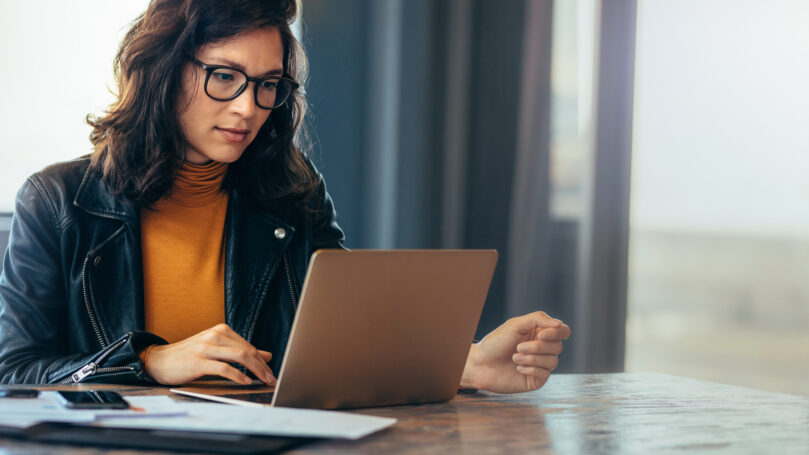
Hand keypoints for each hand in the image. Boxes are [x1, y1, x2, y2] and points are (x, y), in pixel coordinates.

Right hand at [143, 323, 276, 385]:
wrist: (159, 360)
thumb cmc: (189, 356)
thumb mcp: (216, 349)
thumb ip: (239, 351)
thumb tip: (266, 355)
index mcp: (221, 331)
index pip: (249, 346)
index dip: (263, 361)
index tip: (271, 372)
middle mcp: (215, 335)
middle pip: (247, 351)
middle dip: (263, 367)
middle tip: (272, 379)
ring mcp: (206, 347)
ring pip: (240, 357)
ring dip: (256, 371)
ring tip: (263, 381)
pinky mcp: (198, 361)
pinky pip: (224, 368)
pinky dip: (238, 375)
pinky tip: (245, 382)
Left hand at [460, 311, 569, 393]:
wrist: (481, 364)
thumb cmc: (496, 342)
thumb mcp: (516, 324)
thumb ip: (538, 319)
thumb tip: (559, 324)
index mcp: (540, 333)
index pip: (563, 331)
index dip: (556, 333)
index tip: (541, 335)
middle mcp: (543, 349)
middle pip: (558, 346)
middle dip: (537, 347)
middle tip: (518, 347)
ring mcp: (541, 365)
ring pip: (553, 361)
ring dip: (532, 358)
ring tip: (514, 357)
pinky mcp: (536, 380)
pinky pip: (545, 374)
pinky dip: (530, 369)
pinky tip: (517, 368)